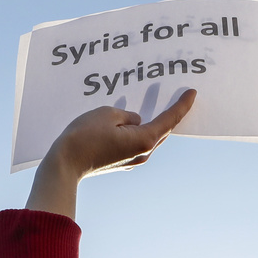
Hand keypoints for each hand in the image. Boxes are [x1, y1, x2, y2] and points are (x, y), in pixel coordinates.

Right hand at [25, 89, 196, 217]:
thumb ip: (128, 115)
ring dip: (154, 122)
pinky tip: (133, 120)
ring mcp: (133, 161)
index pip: (170, 119)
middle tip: (178, 97)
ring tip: (155, 105)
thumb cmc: (85, 136)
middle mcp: (143, 153)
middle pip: (163, 130)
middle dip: (171, 114)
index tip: (192, 93)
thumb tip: (135, 121)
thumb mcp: (108, 114)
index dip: (182, 105)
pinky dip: (140, 130)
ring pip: (150, 137)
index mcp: (144, 140)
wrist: (65, 164)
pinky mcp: (122, 162)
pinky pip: (137, 142)